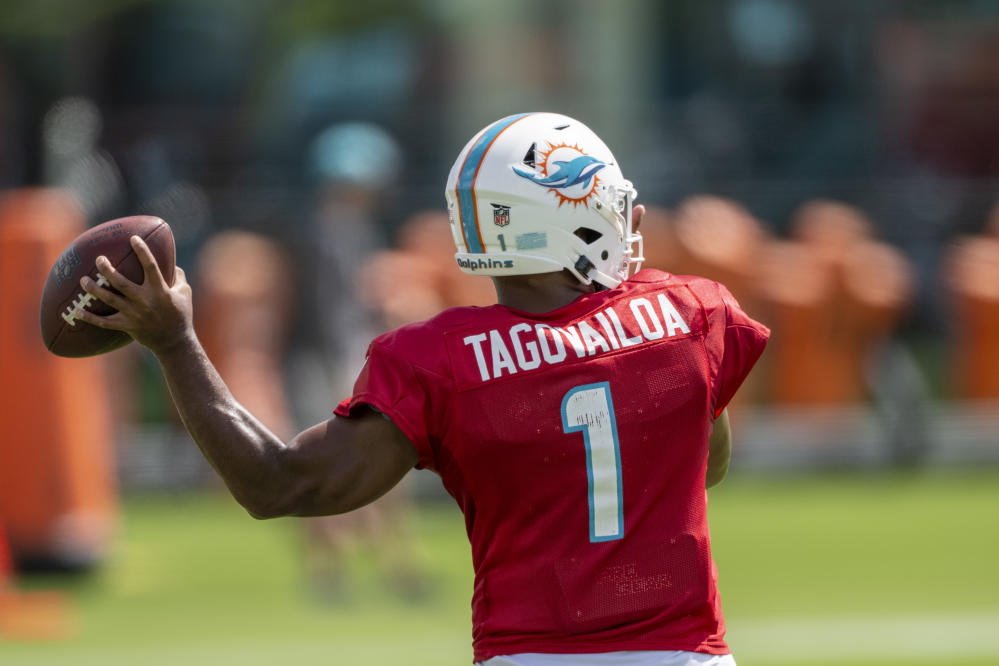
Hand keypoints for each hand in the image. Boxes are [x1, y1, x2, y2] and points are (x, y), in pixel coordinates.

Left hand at [77, 235, 194, 355]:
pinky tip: (77, 311)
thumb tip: (170, 261)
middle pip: (122, 283)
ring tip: (83, 279)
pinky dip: (90, 318)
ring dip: (95, 289)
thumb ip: (178, 275)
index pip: (150, 266)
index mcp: (160, 290)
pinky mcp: (127, 326)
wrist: (174, 341)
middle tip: (99, 259)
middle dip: (108, 270)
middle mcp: (146, 301)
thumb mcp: (185, 293)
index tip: (133, 238)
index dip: (142, 251)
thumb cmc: (181, 314)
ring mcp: (135, 315)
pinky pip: (105, 323)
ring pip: (110, 300)